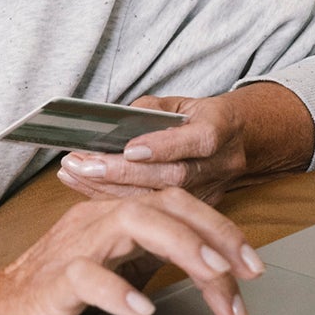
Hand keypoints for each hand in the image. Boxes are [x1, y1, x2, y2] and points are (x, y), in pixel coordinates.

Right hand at [0, 187, 263, 314]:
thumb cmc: (54, 293)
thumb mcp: (116, 269)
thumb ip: (155, 258)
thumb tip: (216, 270)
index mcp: (113, 216)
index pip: (176, 204)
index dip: (221, 228)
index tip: (253, 265)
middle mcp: (96, 222)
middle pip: (164, 205)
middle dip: (215, 234)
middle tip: (247, 273)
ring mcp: (73, 248)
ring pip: (132, 223)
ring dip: (182, 247)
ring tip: (213, 275)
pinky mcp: (51, 282)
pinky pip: (86, 276)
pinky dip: (118, 290)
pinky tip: (143, 309)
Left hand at [56, 85, 314, 206]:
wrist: (239, 139)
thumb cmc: (199, 116)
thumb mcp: (178, 102)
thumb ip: (147, 110)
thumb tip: (112, 124)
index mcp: (221, 128)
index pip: (198, 140)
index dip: (164, 146)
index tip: (129, 147)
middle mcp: (221, 164)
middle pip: (173, 176)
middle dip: (122, 173)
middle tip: (83, 163)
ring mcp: (212, 191)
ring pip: (161, 199)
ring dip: (111, 188)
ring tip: (75, 173)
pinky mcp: (197, 211)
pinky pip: (154, 210)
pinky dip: (116, 198)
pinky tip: (86, 186)